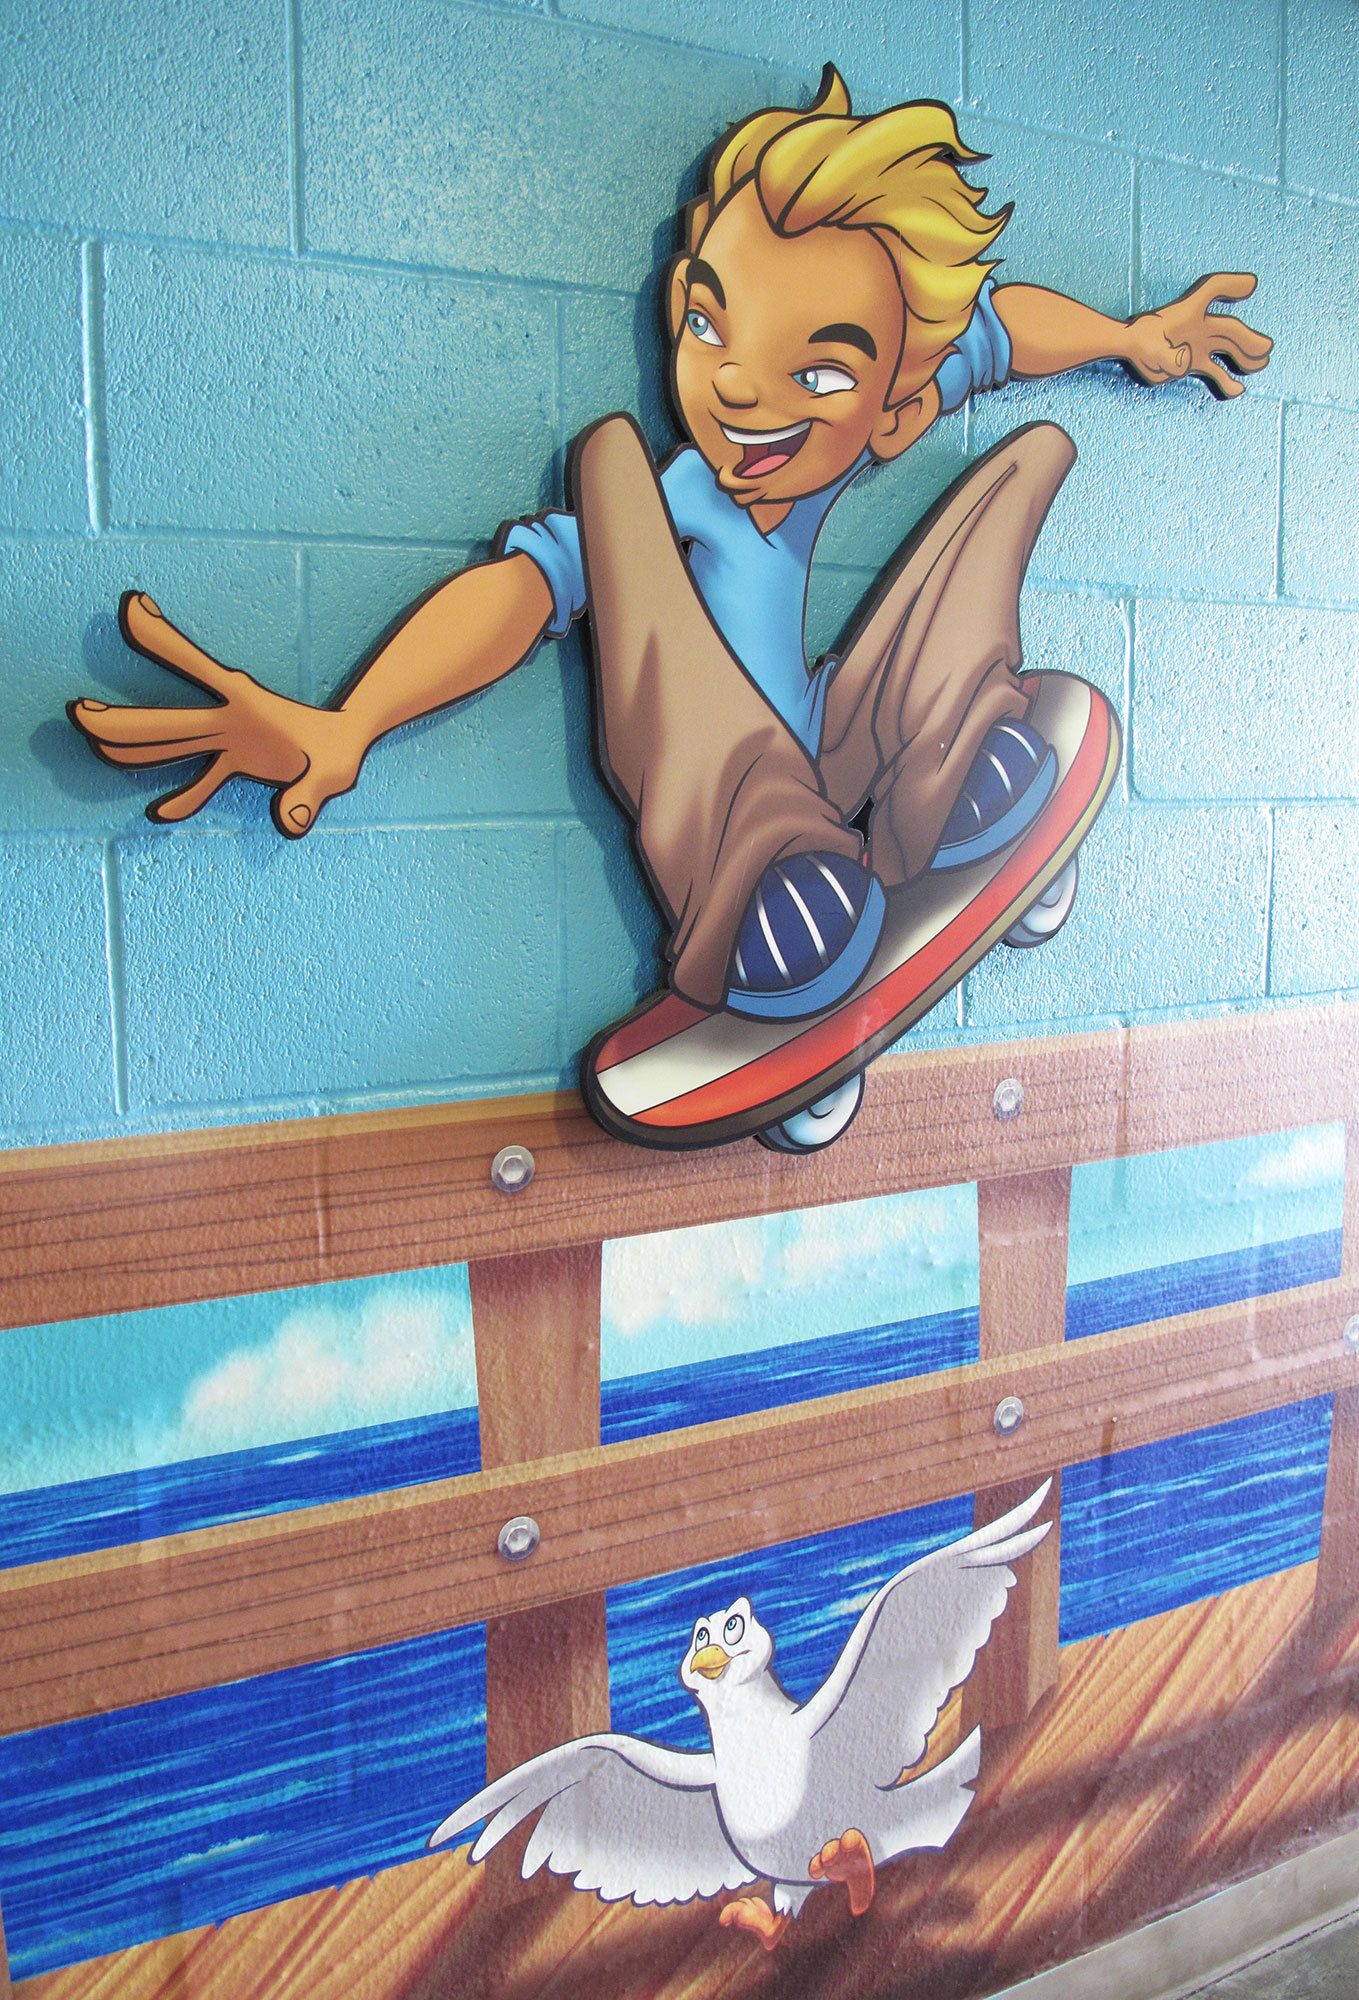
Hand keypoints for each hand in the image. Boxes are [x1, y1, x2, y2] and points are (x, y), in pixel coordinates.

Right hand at [69, 592, 366, 834]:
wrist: (349, 743)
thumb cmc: (339, 750)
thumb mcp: (331, 772)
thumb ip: (309, 795)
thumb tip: (292, 821)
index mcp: (243, 705)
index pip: (192, 665)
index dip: (160, 638)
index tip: (131, 607)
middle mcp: (226, 717)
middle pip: (165, 719)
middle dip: (123, 719)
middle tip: (78, 713)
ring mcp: (228, 737)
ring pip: (170, 741)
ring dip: (134, 746)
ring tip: (94, 742)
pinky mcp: (237, 760)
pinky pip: (203, 780)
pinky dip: (185, 797)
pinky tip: (163, 813)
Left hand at [1125, 273, 1272, 398]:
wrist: (1129, 350)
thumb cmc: (1138, 342)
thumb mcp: (1150, 348)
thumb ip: (1167, 355)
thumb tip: (1185, 361)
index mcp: (1189, 312)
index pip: (1213, 290)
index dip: (1232, 285)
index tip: (1251, 286)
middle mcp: (1198, 325)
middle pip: (1228, 328)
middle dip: (1248, 338)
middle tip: (1265, 348)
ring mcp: (1198, 343)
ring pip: (1227, 348)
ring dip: (1244, 356)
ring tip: (1261, 364)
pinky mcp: (1193, 362)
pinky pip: (1214, 370)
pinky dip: (1226, 379)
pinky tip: (1238, 389)